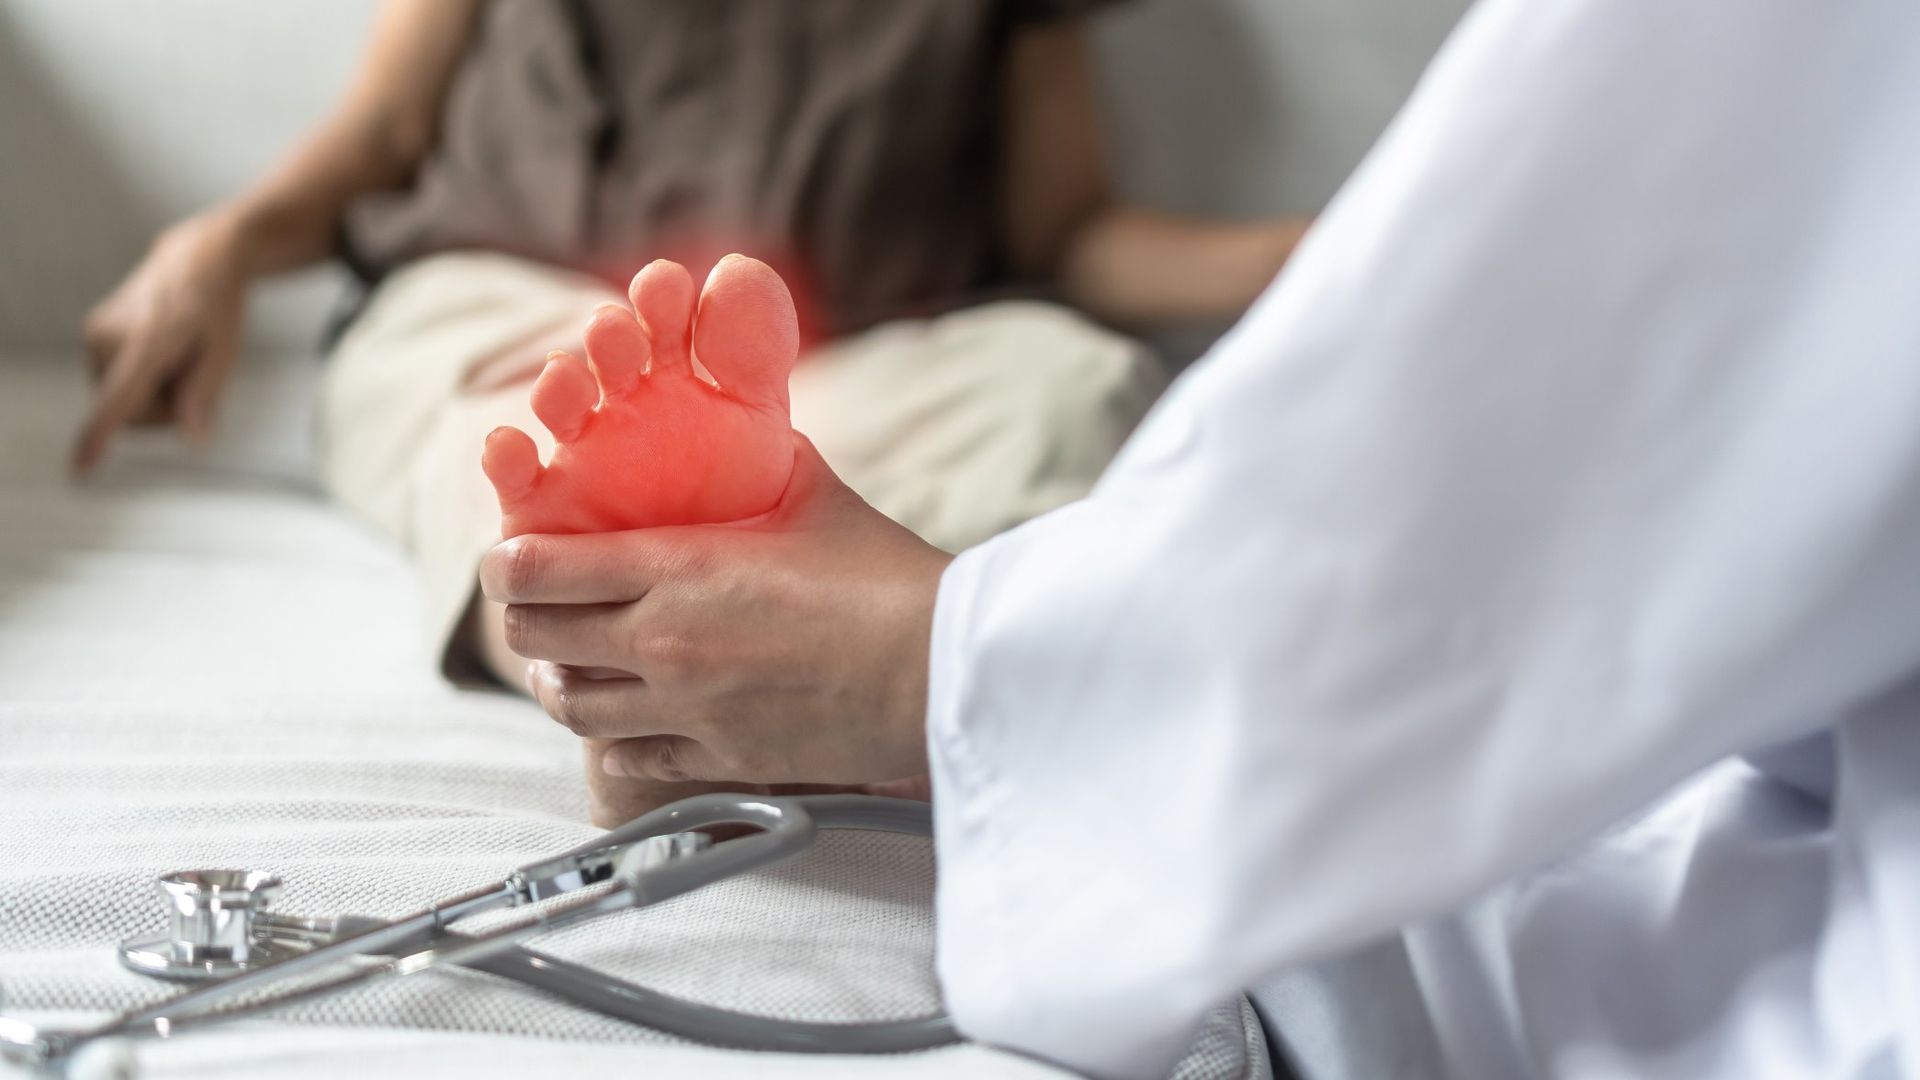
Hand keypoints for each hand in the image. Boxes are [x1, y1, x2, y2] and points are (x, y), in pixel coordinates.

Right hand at [73, 211, 251, 473]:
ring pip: (123, 402)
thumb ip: (205, 395)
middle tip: (192, 370)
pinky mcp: (90, 338)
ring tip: (176, 355)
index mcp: (148, 341)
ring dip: (154, 393)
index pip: (122, 396)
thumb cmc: (216, 308)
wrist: (196, 261)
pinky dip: (141, 380)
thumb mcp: (225, 353)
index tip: (80, 467)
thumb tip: (192, 437)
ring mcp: (94, 336)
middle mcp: (110, 337)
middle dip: (166, 408)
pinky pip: (116, 385)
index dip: (101, 434)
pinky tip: (159, 352)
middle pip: (133, 414)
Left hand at [481, 435, 950, 786]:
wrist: (938, 668)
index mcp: (676, 567)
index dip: (505, 564)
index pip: (538, 569)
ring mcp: (686, 706)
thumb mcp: (813, 495)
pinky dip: (618, 744)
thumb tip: (749, 423)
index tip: (507, 560)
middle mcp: (662, 641)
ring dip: (564, 684)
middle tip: (541, 610)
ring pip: (572, 707)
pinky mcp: (719, 755)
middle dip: (527, 621)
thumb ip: (763, 460)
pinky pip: (632, 759)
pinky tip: (630, 729)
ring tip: (575, 670)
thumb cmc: (885, 579)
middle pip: (537, 639)